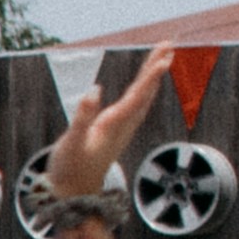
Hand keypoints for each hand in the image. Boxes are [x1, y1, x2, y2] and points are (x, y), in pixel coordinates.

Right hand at [45, 52, 168, 207]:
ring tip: (162, 56)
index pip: (137, 96)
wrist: (73, 194)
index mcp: (113, 125)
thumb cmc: (69, 169)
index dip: (151, 77)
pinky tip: (146, 84)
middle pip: (145, 92)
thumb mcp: (71, 144)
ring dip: (152, 76)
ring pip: (143, 98)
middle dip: (156, 68)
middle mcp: (123, 126)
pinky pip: (136, 105)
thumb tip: (93, 90)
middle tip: (168, 44)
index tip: (164, 58)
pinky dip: (144, 89)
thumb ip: (82, 117)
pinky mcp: (117, 132)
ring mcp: (122, 129)